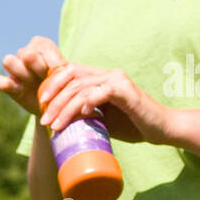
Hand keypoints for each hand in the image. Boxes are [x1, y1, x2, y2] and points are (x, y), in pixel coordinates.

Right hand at [0, 36, 64, 116]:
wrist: (59, 107)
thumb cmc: (65, 86)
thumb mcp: (67, 74)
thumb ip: (56, 65)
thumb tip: (39, 62)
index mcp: (42, 46)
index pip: (40, 46)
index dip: (50, 61)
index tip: (60, 72)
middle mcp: (26, 54)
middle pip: (24, 53)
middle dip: (36, 66)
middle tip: (45, 77)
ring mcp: (15, 69)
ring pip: (9, 61)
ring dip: (21, 72)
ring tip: (32, 83)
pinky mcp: (8, 86)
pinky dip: (0, 83)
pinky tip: (15, 88)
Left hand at [37, 63, 170, 143]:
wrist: (160, 128)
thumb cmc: (130, 124)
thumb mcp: (100, 118)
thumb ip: (83, 114)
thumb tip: (56, 123)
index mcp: (99, 78)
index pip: (69, 71)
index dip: (51, 84)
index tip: (40, 103)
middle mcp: (107, 75)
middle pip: (71, 77)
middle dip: (54, 98)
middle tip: (43, 118)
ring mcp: (117, 81)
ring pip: (82, 87)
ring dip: (65, 107)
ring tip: (55, 125)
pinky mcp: (127, 92)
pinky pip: (102, 92)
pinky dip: (89, 102)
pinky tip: (82, 114)